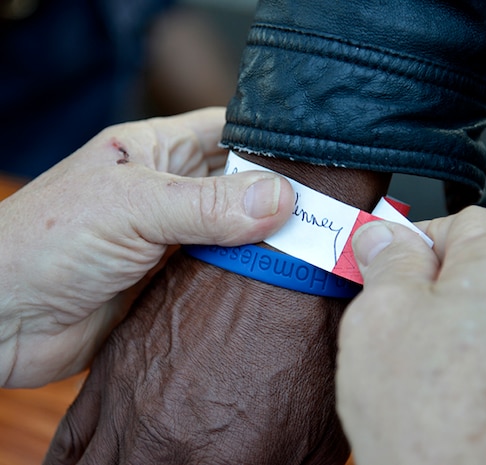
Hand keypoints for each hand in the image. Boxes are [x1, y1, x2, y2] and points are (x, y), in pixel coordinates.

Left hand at [42, 157, 389, 464]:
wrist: (1, 322)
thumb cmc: (43, 243)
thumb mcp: (129, 207)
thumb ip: (204, 205)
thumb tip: (280, 198)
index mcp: (158, 152)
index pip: (230, 131)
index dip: (274, 140)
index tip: (322, 159)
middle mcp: (172, 193)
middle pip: (244, 186)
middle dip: (284, 198)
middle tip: (331, 215)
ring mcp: (176, 240)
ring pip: (241, 234)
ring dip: (270, 244)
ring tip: (316, 252)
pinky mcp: (176, 284)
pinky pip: (226, 276)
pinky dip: (252, 281)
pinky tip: (281, 287)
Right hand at [336, 206, 485, 464]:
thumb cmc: (424, 421)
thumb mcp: (380, 313)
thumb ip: (387, 259)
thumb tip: (384, 236)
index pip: (465, 220)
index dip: (420, 242)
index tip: (392, 266)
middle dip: (442, 282)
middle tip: (403, 317)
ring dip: (467, 318)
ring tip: (430, 361)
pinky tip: (458, 385)